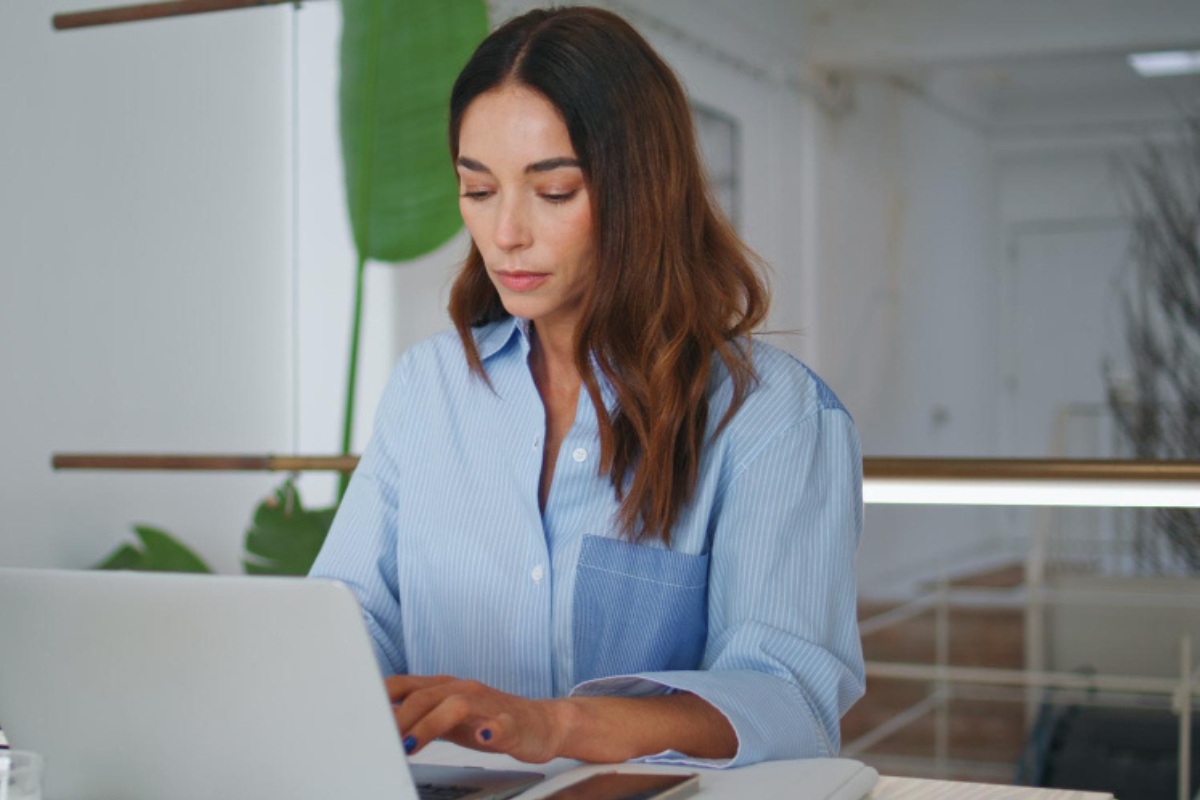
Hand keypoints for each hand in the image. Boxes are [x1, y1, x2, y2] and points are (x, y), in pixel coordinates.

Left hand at [385, 675, 570, 762]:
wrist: (542, 723)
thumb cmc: (489, 719)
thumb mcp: (446, 717)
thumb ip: (417, 715)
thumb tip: (377, 720)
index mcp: (445, 688)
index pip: (406, 684)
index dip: (382, 698)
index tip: (359, 715)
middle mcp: (464, 690)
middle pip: (426, 695)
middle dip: (400, 717)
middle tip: (380, 739)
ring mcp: (489, 706)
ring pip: (457, 705)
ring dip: (430, 724)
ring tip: (410, 744)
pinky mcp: (513, 723)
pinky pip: (502, 723)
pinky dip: (491, 729)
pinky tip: (483, 737)